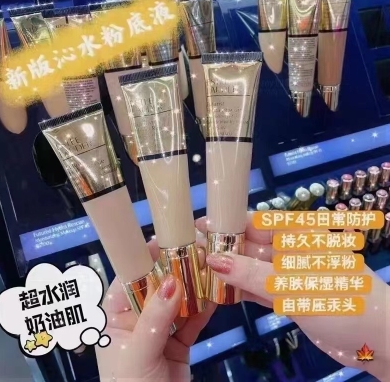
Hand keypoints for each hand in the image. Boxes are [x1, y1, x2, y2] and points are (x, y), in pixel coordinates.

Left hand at [96, 237, 215, 381]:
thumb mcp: (139, 351)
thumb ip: (155, 317)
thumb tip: (173, 280)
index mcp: (114, 314)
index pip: (128, 278)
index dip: (145, 258)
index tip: (165, 240)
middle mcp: (135, 316)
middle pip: (157, 285)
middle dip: (176, 270)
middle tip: (196, 251)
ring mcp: (158, 328)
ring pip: (177, 300)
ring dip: (193, 286)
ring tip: (209, 267)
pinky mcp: (177, 341)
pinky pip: (191, 320)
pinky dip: (203, 308)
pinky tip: (215, 294)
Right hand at [196, 214, 389, 381]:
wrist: (378, 342)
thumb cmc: (340, 299)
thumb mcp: (292, 284)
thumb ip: (251, 273)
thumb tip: (213, 259)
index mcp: (298, 234)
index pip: (256, 222)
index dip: (227, 222)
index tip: (200, 225)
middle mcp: (290, 250)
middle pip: (250, 245)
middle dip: (223, 248)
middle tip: (192, 251)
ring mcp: (288, 274)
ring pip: (251, 268)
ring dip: (228, 270)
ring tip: (198, 270)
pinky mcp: (288, 296)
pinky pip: (258, 288)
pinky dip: (240, 290)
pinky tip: (219, 290)